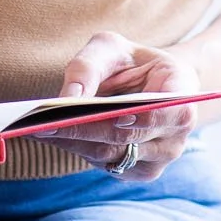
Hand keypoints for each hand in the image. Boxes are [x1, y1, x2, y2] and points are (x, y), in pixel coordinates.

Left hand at [37, 31, 202, 180]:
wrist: (146, 84)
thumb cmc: (130, 62)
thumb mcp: (111, 48)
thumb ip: (90, 66)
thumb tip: (68, 97)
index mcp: (183, 93)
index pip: (164, 111)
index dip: (138, 116)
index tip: (107, 114)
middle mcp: (177, 132)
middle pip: (129, 137)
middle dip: (86, 129)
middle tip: (45, 122)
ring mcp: (160, 157)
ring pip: (113, 155)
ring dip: (75, 143)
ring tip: (37, 128)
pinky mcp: (138, 171)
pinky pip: (106, 165)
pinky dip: (77, 150)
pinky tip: (51, 137)